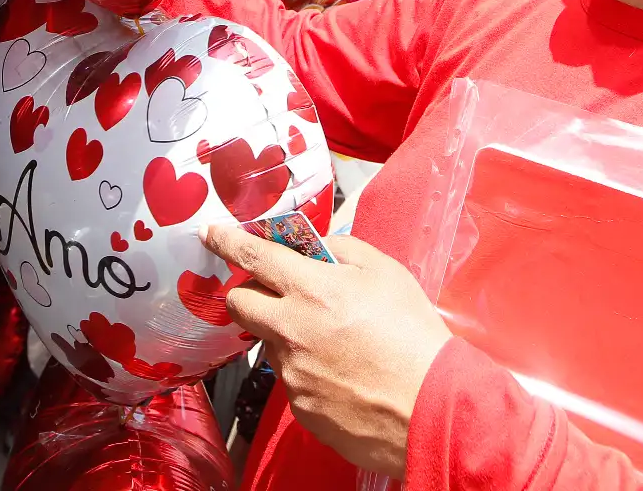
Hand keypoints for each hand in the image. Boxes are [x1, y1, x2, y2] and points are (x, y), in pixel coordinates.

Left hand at [201, 223, 451, 479]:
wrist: (431, 407)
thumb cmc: (413, 336)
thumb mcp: (387, 273)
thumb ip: (345, 251)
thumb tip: (321, 249)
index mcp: (310, 289)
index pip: (253, 256)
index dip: (227, 241)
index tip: (212, 235)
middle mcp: (290, 330)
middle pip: (240, 304)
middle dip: (248, 293)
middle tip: (277, 293)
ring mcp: (291, 373)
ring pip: (269, 343)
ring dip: (286, 335)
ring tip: (334, 343)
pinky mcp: (299, 407)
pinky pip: (292, 379)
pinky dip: (308, 371)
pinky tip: (342, 374)